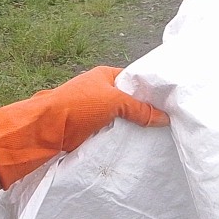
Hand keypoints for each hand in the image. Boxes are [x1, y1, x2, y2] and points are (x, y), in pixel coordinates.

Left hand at [0, 66, 167, 187]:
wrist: (49, 127)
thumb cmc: (80, 105)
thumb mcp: (114, 101)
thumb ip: (139, 108)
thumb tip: (164, 117)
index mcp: (105, 75)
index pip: (134, 79)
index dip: (149, 89)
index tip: (169, 101)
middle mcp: (100, 90)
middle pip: (129, 99)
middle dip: (144, 110)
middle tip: (168, 120)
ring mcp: (95, 109)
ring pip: (122, 117)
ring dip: (134, 125)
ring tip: (158, 134)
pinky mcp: (92, 128)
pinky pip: (113, 130)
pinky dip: (124, 135)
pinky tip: (140, 143)